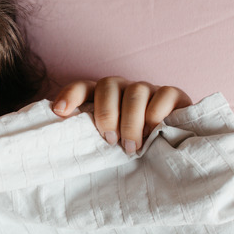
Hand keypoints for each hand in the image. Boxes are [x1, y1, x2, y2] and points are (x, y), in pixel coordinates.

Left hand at [51, 77, 191, 153]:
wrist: (173, 146)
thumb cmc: (132, 146)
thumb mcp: (109, 142)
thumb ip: (91, 137)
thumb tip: (64, 143)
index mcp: (103, 96)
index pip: (82, 87)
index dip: (70, 95)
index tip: (60, 112)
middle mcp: (124, 88)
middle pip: (108, 85)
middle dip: (107, 114)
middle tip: (111, 141)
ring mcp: (148, 89)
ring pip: (135, 91)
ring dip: (132, 121)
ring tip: (132, 147)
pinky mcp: (173, 94)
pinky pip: (164, 94)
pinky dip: (157, 115)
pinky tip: (155, 133)